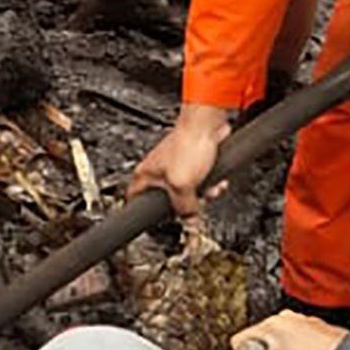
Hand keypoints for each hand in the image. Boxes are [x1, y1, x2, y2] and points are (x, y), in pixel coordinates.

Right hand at [128, 101, 233, 217]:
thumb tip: (190, 222)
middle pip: (167, 200)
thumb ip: (184, 208)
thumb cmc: (188, 145)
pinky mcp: (192, 162)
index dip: (142, 214)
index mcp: (145, 174)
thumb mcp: (182, 185)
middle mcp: (158, 170)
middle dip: (185, 205)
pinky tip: (215, 180)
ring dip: (202, 194)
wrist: (208, 125)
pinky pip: (199, 182)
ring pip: (187, 192)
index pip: (133, 199)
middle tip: (192, 202)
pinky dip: (209, 184)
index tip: (155, 223)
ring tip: (209, 188)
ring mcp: (175, 166)